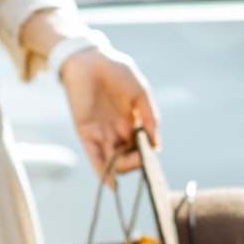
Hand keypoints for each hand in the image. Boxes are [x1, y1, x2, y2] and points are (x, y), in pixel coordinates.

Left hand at [60, 47, 160, 177]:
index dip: (149, 157)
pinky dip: (103, 171)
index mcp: (134, 123)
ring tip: (127, 165)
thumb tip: (157, 143)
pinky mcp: (86, 133)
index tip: (153, 158)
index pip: (143, 148)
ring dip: (122, 168)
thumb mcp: (140, 93)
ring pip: (114, 161)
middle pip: (129, 158)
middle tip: (140, 158)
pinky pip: (95, 157)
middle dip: (136, 163)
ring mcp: (102, 134)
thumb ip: (150, 116)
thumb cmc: (118, 72)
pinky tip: (112, 183)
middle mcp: (118, 132)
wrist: (90, 60)